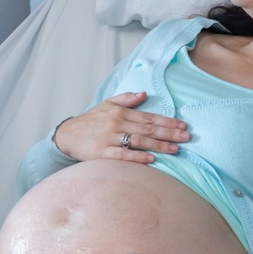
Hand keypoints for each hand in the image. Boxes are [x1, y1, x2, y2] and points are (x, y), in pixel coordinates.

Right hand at [52, 92, 188, 163]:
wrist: (66, 135)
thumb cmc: (89, 121)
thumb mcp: (106, 105)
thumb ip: (125, 99)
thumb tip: (144, 94)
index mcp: (120, 112)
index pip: (148, 117)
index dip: (167, 121)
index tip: (182, 126)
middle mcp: (116, 124)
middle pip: (148, 129)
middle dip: (169, 133)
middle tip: (186, 137)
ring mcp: (109, 138)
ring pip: (139, 141)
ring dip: (159, 145)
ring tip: (175, 149)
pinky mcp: (102, 153)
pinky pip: (122, 155)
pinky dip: (137, 157)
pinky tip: (150, 159)